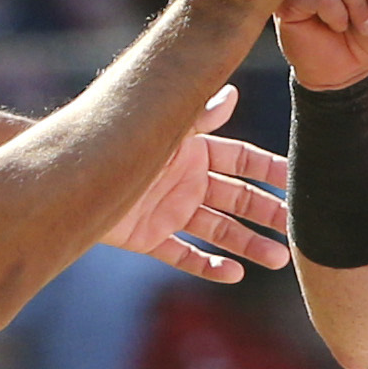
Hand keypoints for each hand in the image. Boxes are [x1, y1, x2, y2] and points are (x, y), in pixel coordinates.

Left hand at [97, 89, 292, 283]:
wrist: (68, 175)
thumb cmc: (116, 143)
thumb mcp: (162, 130)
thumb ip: (198, 116)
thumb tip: (232, 94)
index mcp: (193, 152)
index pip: (242, 160)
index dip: (270, 171)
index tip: (299, 181)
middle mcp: (186, 181)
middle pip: (238, 199)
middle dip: (268, 213)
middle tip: (300, 230)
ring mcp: (169, 211)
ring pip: (218, 230)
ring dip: (249, 244)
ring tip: (279, 259)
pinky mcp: (149, 238)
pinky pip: (184, 254)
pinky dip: (208, 266)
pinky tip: (235, 274)